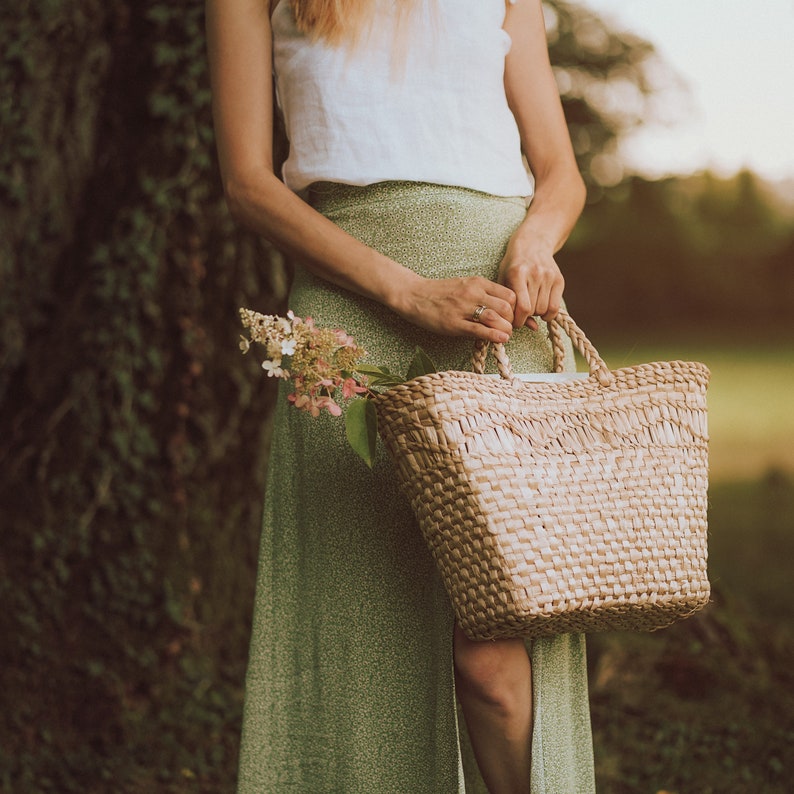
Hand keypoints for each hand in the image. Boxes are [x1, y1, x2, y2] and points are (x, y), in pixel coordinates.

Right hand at [395, 274, 516, 343]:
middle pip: (506, 306)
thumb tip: (502, 309)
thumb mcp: (465, 285)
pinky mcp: (454, 323)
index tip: (512, 316)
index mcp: (478, 282)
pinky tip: (501, 339)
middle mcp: (473, 293)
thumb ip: (483, 294)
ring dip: (505, 328)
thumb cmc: (440, 292)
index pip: (509, 294)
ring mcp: (463, 308)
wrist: (414, 295)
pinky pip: (479, 330)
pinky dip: (494, 335)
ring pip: (495, 317)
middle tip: (509, 326)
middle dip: (512, 319)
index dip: (515, 308)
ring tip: (506, 334)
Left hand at [497, 232, 563, 330]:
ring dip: (536, 314)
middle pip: (533, 310)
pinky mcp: (559, 279)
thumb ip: (510, 305)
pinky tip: (542, 309)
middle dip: (525, 316)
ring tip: (530, 306)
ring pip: (544, 310)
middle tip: (520, 312)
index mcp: (517, 274)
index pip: (522, 307)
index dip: (517, 320)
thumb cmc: (513, 266)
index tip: (514, 321)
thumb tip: (531, 327)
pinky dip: (548, 314)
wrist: (532, 244)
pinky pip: (555, 307)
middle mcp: (535, 274)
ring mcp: (549, 276)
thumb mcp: (505, 281)